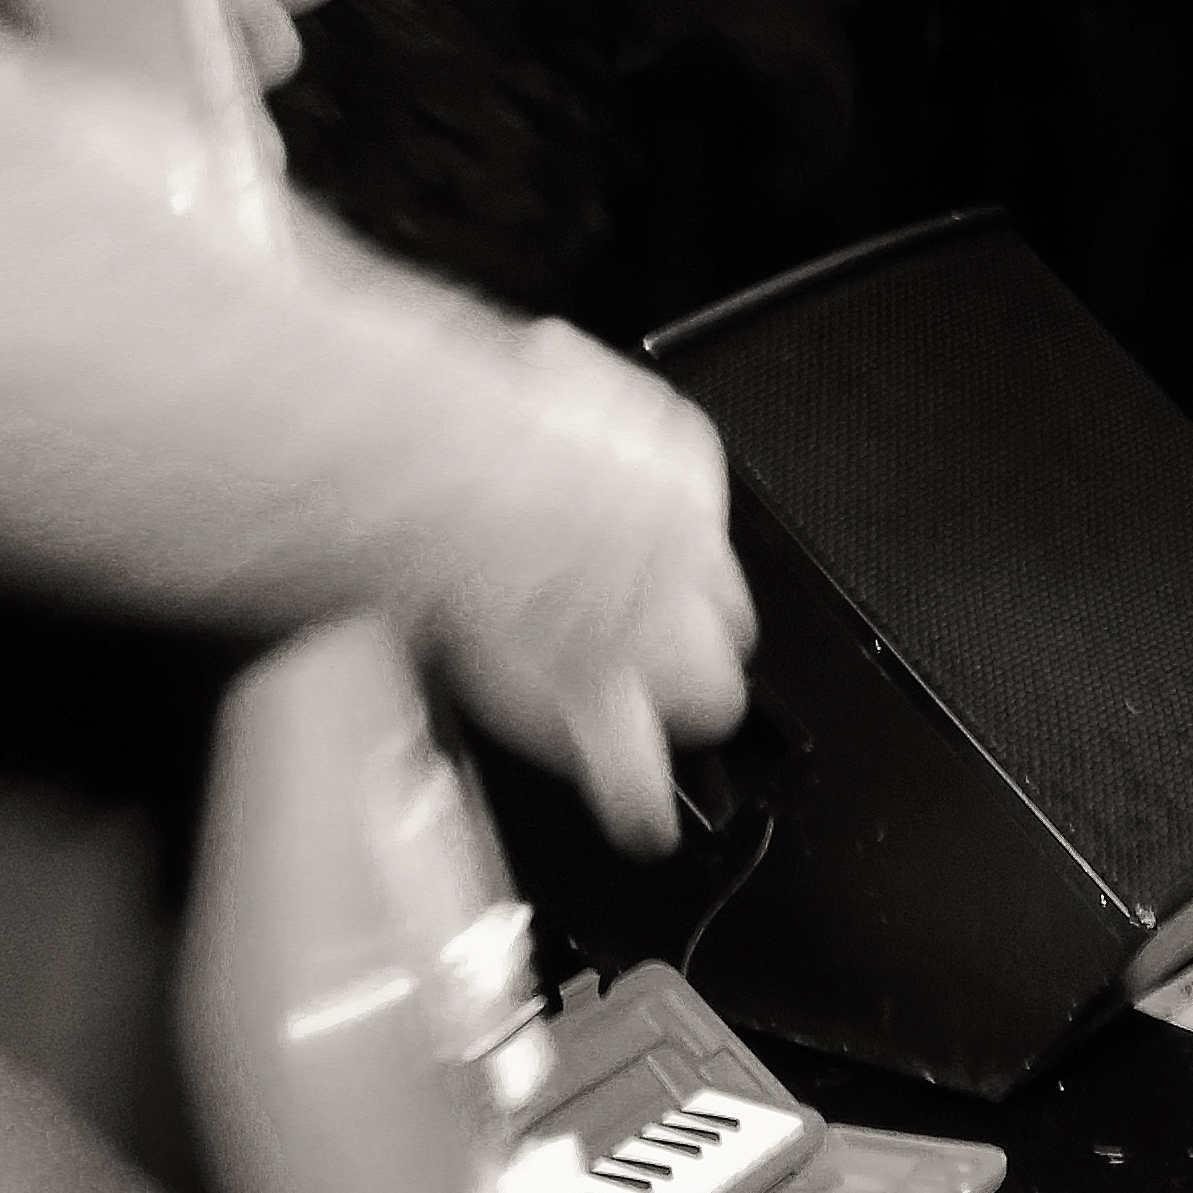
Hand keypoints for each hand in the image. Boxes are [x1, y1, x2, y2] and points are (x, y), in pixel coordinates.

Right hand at [418, 321, 759, 856]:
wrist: (468, 485)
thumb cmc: (487, 421)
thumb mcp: (548, 375)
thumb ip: (558, 397)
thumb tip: (540, 369)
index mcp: (676, 473)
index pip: (697, 529)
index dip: (669, 559)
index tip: (645, 565)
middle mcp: (684, 559)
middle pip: (723, 617)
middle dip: (698, 639)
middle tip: (669, 655)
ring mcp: (650, 635)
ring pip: (707, 693)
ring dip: (687, 709)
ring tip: (666, 732)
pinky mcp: (601, 696)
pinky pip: (631, 768)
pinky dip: (635, 800)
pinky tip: (643, 823)